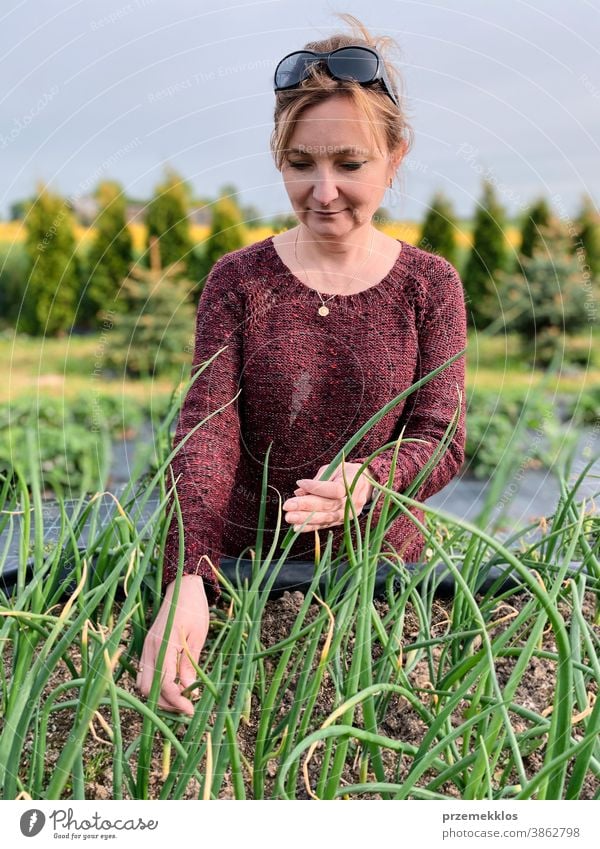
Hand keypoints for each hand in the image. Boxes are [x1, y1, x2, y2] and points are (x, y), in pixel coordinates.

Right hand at [136, 574, 209, 715]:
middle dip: (165, 703)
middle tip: (187, 707)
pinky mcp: (147, 647)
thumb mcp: (198, 635)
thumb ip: (190, 663)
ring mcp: (145, 647)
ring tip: (180, 699)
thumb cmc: (194, 608)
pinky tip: (172, 686)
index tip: (191, 710)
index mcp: (164, 644)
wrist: (183, 586)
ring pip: (143, 683)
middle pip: (148, 689)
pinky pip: (144, 673)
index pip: (165, 683)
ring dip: (158, 696)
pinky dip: (155, 685)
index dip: (177, 701)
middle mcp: (149, 648)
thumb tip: (190, 690)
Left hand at [283, 462, 374, 532]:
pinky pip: (326, 525)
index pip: (335, 489)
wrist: (363, 484)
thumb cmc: (344, 473)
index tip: (300, 482)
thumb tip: (299, 491)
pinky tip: (297, 528)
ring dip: (306, 519)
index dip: (317, 487)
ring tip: (289, 517)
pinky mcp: (343, 522)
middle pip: (329, 505)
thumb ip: (317, 480)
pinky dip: (311, 527)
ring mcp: (349, 514)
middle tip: (287, 506)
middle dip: (306, 506)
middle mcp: (353, 501)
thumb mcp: (333, 469)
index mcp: (353, 483)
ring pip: (327, 518)